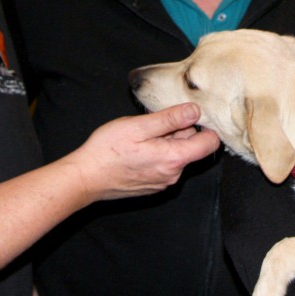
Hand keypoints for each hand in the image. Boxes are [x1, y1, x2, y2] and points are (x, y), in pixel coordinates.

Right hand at [67, 103, 220, 201]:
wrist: (85, 177)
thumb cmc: (108, 150)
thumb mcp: (138, 126)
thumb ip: (170, 118)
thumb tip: (195, 111)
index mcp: (173, 159)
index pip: (209, 144)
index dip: (205, 126)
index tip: (190, 114)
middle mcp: (173, 174)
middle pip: (191, 146)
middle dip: (178, 131)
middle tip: (152, 123)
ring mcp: (163, 182)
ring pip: (176, 154)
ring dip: (166, 141)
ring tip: (141, 136)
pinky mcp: (153, 184)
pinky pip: (164, 163)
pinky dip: (157, 152)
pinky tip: (137, 148)